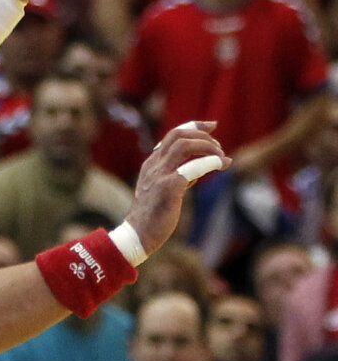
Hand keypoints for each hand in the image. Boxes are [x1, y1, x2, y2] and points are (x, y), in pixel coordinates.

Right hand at [126, 121, 230, 253]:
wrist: (138, 235)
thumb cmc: (153, 215)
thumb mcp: (163, 190)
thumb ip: (179, 176)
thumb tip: (202, 168)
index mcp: (151, 164)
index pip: (172, 135)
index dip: (194, 126)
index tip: (211, 126)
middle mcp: (154, 165)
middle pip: (178, 135)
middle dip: (202, 135)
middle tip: (219, 147)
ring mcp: (160, 174)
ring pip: (184, 145)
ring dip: (207, 147)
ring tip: (221, 157)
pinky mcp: (169, 187)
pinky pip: (192, 168)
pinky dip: (210, 163)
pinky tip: (221, 165)